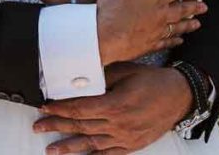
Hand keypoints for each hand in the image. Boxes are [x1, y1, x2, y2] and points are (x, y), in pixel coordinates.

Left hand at [34, 63, 192, 153]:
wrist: (180, 97)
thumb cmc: (153, 80)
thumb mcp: (127, 71)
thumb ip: (103, 75)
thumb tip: (79, 75)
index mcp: (116, 104)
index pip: (80, 108)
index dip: (60, 108)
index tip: (45, 106)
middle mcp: (119, 124)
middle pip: (81, 126)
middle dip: (57, 126)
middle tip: (38, 126)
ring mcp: (125, 138)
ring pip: (91, 144)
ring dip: (69, 146)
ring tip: (51, 149)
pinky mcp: (132, 145)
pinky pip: (109, 154)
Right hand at [96, 0, 207, 64]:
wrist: (103, 36)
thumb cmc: (113, 5)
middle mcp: (161, 15)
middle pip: (181, 10)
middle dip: (193, 7)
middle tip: (205, 8)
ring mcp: (155, 32)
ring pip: (176, 28)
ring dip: (187, 25)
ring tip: (197, 24)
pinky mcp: (147, 45)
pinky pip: (165, 43)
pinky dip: (174, 41)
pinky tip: (178, 42)